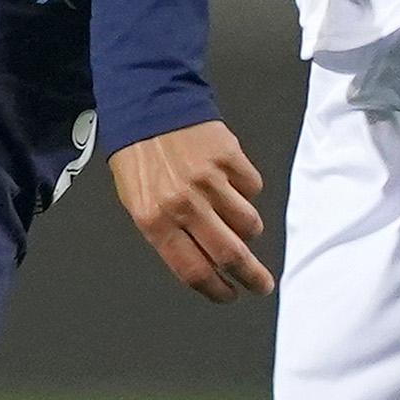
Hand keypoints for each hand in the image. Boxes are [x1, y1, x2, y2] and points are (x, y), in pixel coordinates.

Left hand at [111, 120, 272, 301]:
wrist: (147, 104)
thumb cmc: (138, 156)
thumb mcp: (137, 201)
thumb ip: (167, 233)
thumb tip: (203, 263)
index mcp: (155, 219)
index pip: (193, 270)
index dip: (216, 289)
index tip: (229, 295)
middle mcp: (184, 203)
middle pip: (230, 255)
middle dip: (252, 277)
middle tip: (262, 285)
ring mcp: (210, 180)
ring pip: (249, 224)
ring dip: (248, 230)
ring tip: (238, 221)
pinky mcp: (231, 158)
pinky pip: (253, 189)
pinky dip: (246, 192)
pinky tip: (229, 181)